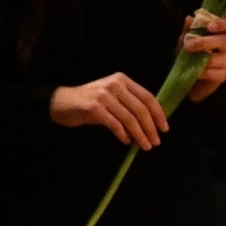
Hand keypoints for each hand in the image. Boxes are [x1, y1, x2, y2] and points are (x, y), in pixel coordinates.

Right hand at [51, 73, 168, 149]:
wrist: (61, 102)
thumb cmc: (90, 102)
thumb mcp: (112, 97)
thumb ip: (130, 104)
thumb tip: (152, 122)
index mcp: (123, 80)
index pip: (148, 97)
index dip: (158, 114)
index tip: (164, 128)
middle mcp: (115, 85)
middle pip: (141, 109)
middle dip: (151, 128)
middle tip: (156, 142)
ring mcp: (104, 95)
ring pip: (129, 118)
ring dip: (139, 134)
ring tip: (145, 145)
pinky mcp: (94, 107)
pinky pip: (114, 123)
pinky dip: (123, 134)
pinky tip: (126, 141)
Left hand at [183, 15, 225, 102]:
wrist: (188, 77)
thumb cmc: (191, 55)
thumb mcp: (186, 41)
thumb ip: (188, 30)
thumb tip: (189, 18)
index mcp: (221, 34)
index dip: (225, 23)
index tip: (210, 26)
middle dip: (206, 42)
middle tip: (189, 46)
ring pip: (221, 58)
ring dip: (204, 59)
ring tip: (191, 61)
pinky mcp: (223, 76)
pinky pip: (215, 73)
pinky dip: (204, 72)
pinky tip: (196, 73)